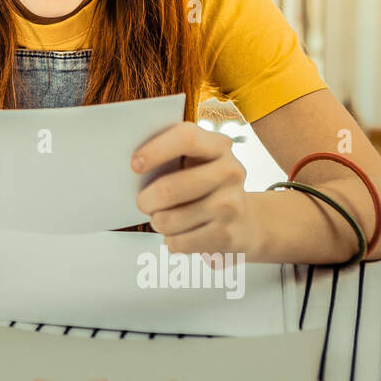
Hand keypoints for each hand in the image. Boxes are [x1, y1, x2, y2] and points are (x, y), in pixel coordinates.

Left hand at [132, 121, 260, 259]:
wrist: (246, 222)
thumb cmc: (206, 187)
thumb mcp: (196, 162)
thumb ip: (171, 154)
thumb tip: (134, 164)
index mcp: (218, 146)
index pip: (186, 138)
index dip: (156, 150)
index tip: (135, 165)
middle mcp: (230, 172)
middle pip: (169, 189)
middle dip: (146, 200)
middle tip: (143, 202)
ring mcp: (231, 204)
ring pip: (168, 220)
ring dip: (157, 222)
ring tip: (164, 218)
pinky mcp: (227, 235)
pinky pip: (178, 242)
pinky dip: (171, 240)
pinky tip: (180, 234)